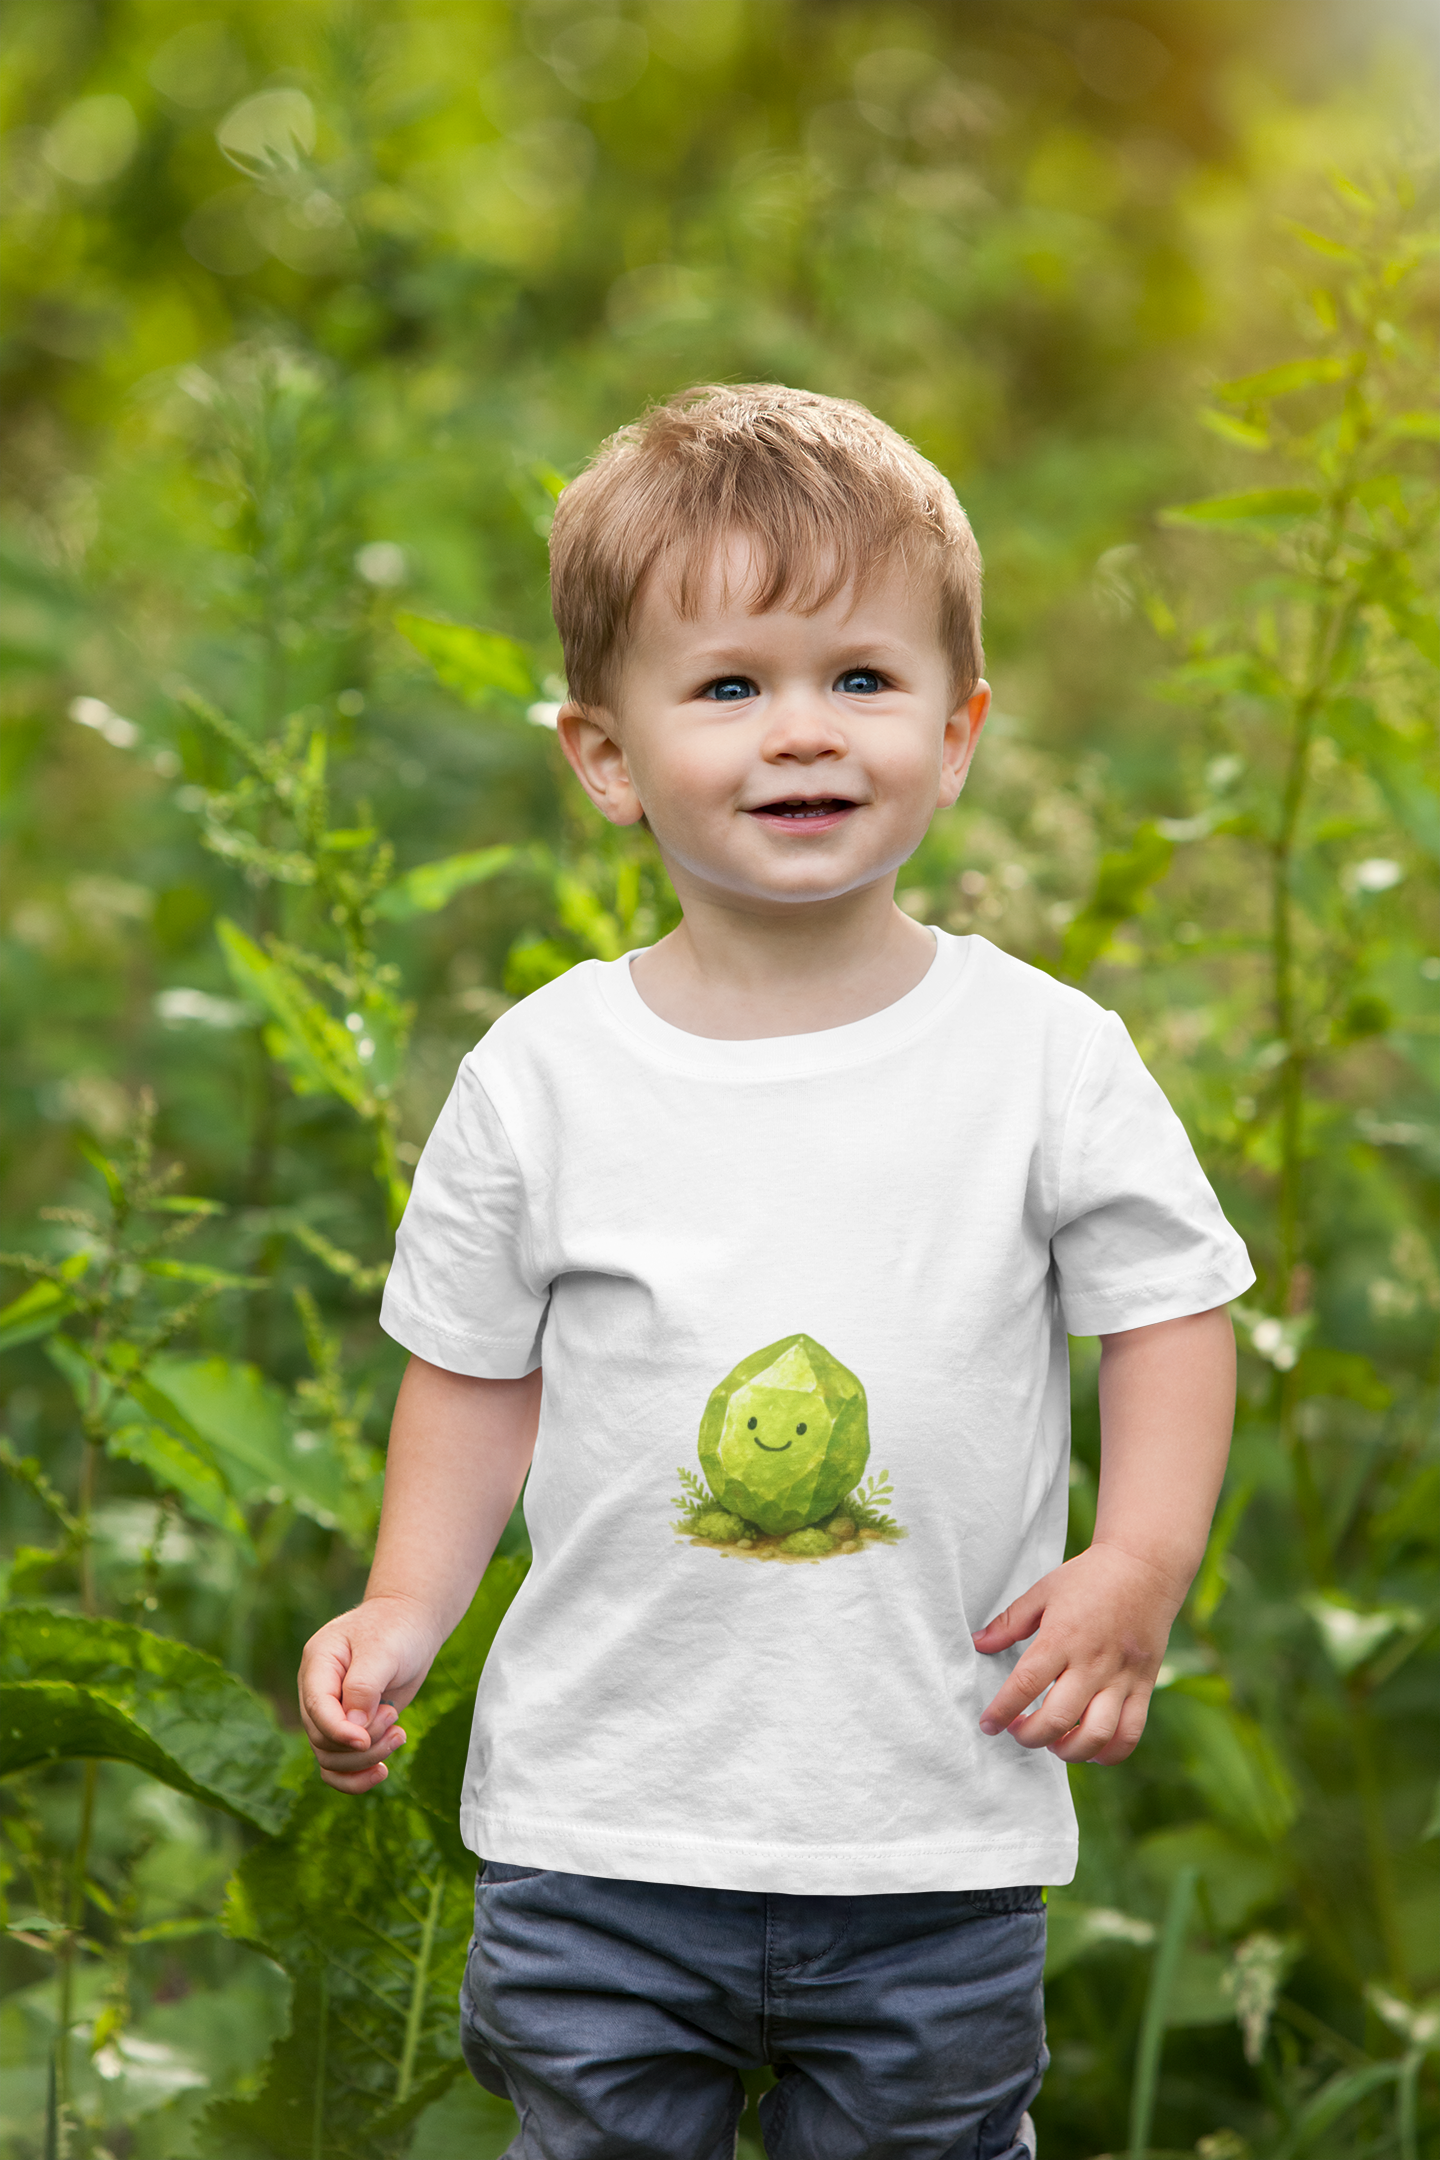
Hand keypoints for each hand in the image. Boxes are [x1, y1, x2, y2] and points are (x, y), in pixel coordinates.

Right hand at [297, 1593, 442, 1793]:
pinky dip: (358, 1775)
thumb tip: (353, 1730)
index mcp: (318, 1665)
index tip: (365, 1739)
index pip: (316, 1708)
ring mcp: (331, 1712)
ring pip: (330, 1758)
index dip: (338, 1731)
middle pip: (322, 1740)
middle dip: (362, 1743)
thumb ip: (364, 1688)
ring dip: (367, 1758)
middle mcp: (317, 1692)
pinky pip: (339, 1766)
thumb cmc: (397, 1630)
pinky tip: (382, 1771)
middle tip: (394, 1719)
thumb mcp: (383, 1651)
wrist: (411, 1625)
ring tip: (399, 1734)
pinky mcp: (348, 1727)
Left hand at [971, 1540, 1185, 1765]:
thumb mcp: (1043, 1591)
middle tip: (1017, 1730)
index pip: (1025, 1685)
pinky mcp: (1144, 1685)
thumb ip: (1010, 1622)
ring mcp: (1121, 1676)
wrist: (1145, 1566)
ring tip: (1053, 1744)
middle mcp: (1092, 1661)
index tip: (987, 1724)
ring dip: (1068, 1752)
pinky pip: (1130, 1732)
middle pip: (1057, 1719)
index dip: (1001, 1711)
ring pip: (1096, 1735)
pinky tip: (1090, 1750)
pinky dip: (1109, 1754)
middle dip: (1028, 1737)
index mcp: (1061, 1636)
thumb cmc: (1089, 1577)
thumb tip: (978, 1643)